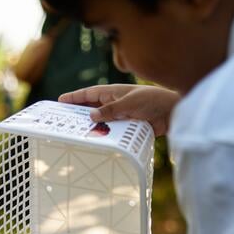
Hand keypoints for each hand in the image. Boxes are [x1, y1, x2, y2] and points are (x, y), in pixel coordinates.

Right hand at [59, 84, 178, 135]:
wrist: (173, 112)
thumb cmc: (153, 100)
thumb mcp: (130, 103)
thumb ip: (111, 110)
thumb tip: (91, 115)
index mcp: (113, 92)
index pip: (89, 94)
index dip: (75, 97)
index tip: (60, 101)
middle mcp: (114, 103)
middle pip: (92, 108)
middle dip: (78, 113)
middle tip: (62, 120)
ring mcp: (120, 115)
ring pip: (101, 121)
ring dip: (91, 127)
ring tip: (75, 133)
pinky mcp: (127, 126)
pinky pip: (111, 131)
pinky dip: (104, 135)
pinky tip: (96, 142)